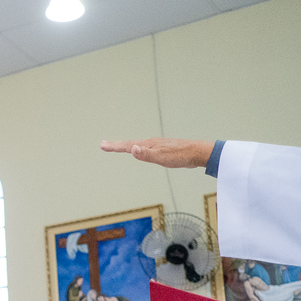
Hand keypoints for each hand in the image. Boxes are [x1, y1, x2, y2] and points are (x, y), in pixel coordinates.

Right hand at [99, 138, 214, 168]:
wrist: (197, 152)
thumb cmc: (180, 156)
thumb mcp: (162, 157)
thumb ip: (146, 154)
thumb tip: (131, 148)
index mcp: (148, 145)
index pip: (127, 145)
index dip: (114, 146)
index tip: (102, 145)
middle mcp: (151, 143)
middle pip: (130, 144)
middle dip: (116, 145)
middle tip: (104, 145)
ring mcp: (157, 145)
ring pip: (138, 145)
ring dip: (126, 146)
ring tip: (118, 147)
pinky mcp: (162, 149)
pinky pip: (145, 148)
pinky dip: (137, 149)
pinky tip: (141, 151)